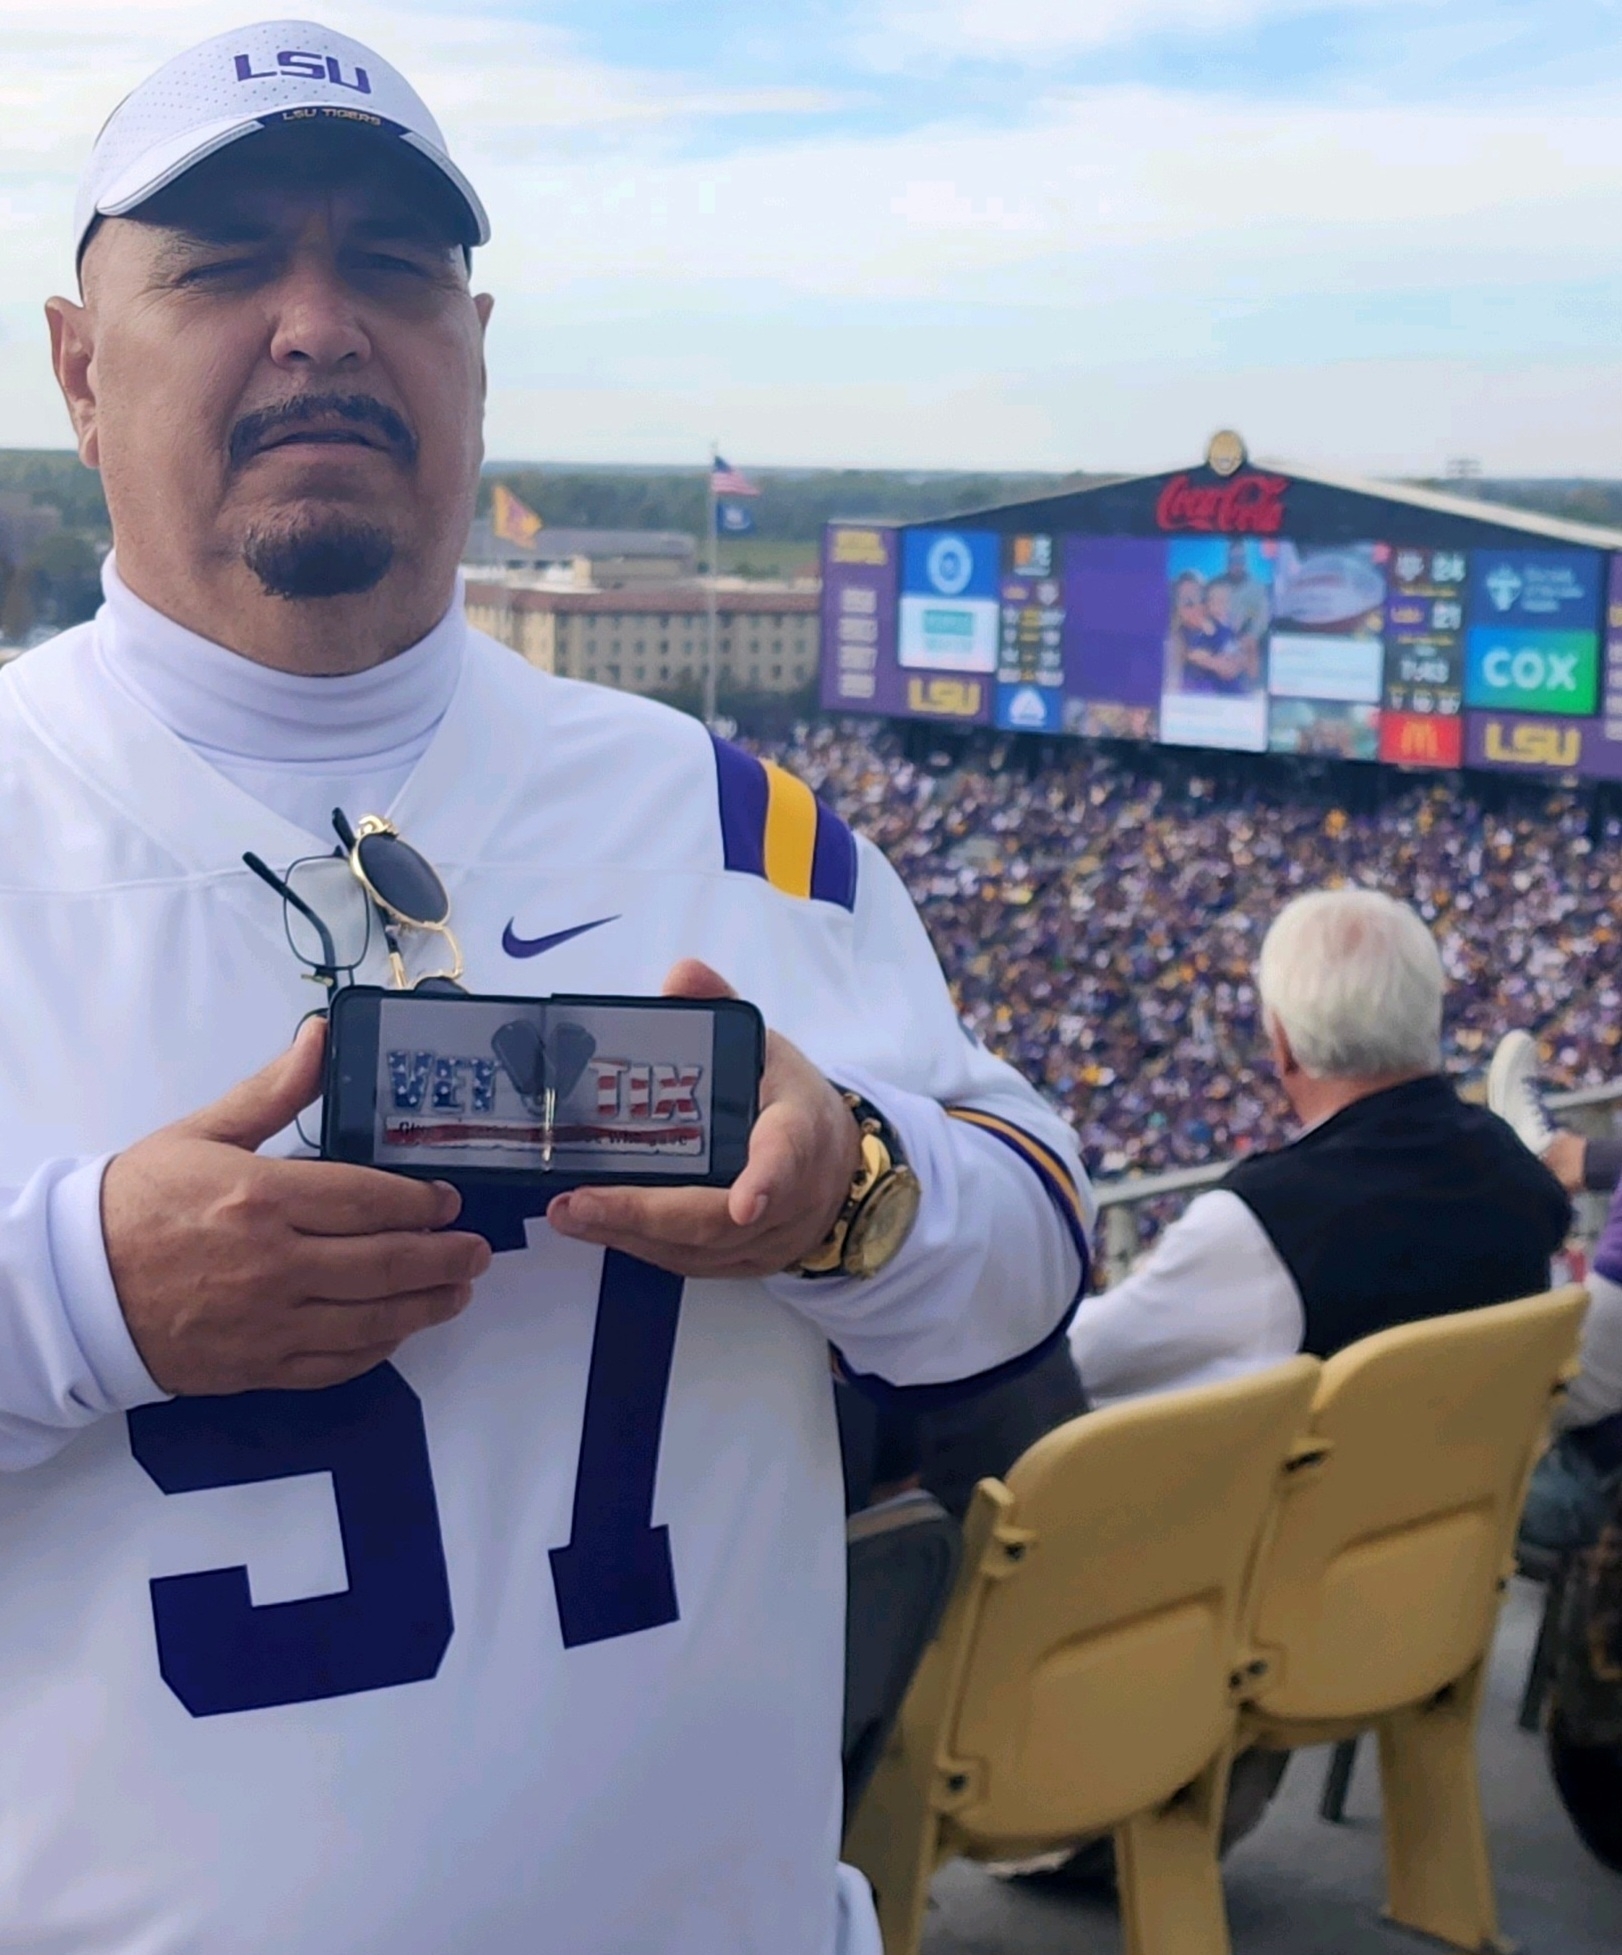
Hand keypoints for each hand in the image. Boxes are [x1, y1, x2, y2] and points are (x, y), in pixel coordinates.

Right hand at [101, 1018, 491, 1394]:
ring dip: (426, 1307)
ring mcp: (268, 1323)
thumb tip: (319, 1036)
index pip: (369, 1201)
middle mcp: (275, 1264)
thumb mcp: (203, 1133)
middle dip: (444, 1258)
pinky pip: (336, 1365)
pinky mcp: (257, 1367)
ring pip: (372, 1321)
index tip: (449, 1201)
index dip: (421, 1203)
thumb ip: (273, 1091)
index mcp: (264, 1198)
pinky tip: (398, 1332)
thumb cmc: (138, 1202)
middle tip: (477, 1251)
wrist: (73, 1287)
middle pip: (386, 1264)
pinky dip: (377, 1350)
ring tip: (458, 1292)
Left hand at [546, 960, 861, 1278]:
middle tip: (581, 1201)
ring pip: (698, 1249)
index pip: (786, 1156)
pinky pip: (689, 1263)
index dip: (766, 1182)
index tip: (745, 1204)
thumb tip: (681, 976)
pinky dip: (638, 1246)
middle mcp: (789, 1197)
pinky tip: (594, 1227)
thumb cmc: (791, 1102)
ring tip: (569, 1213)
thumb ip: (723, 1008)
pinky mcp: (743, 1262)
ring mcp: (766, 1237)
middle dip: (647, 1214)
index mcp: (800, 1131)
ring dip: (628, 1234)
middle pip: (719, 1219)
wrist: (839, 1169)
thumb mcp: (769, 1047)